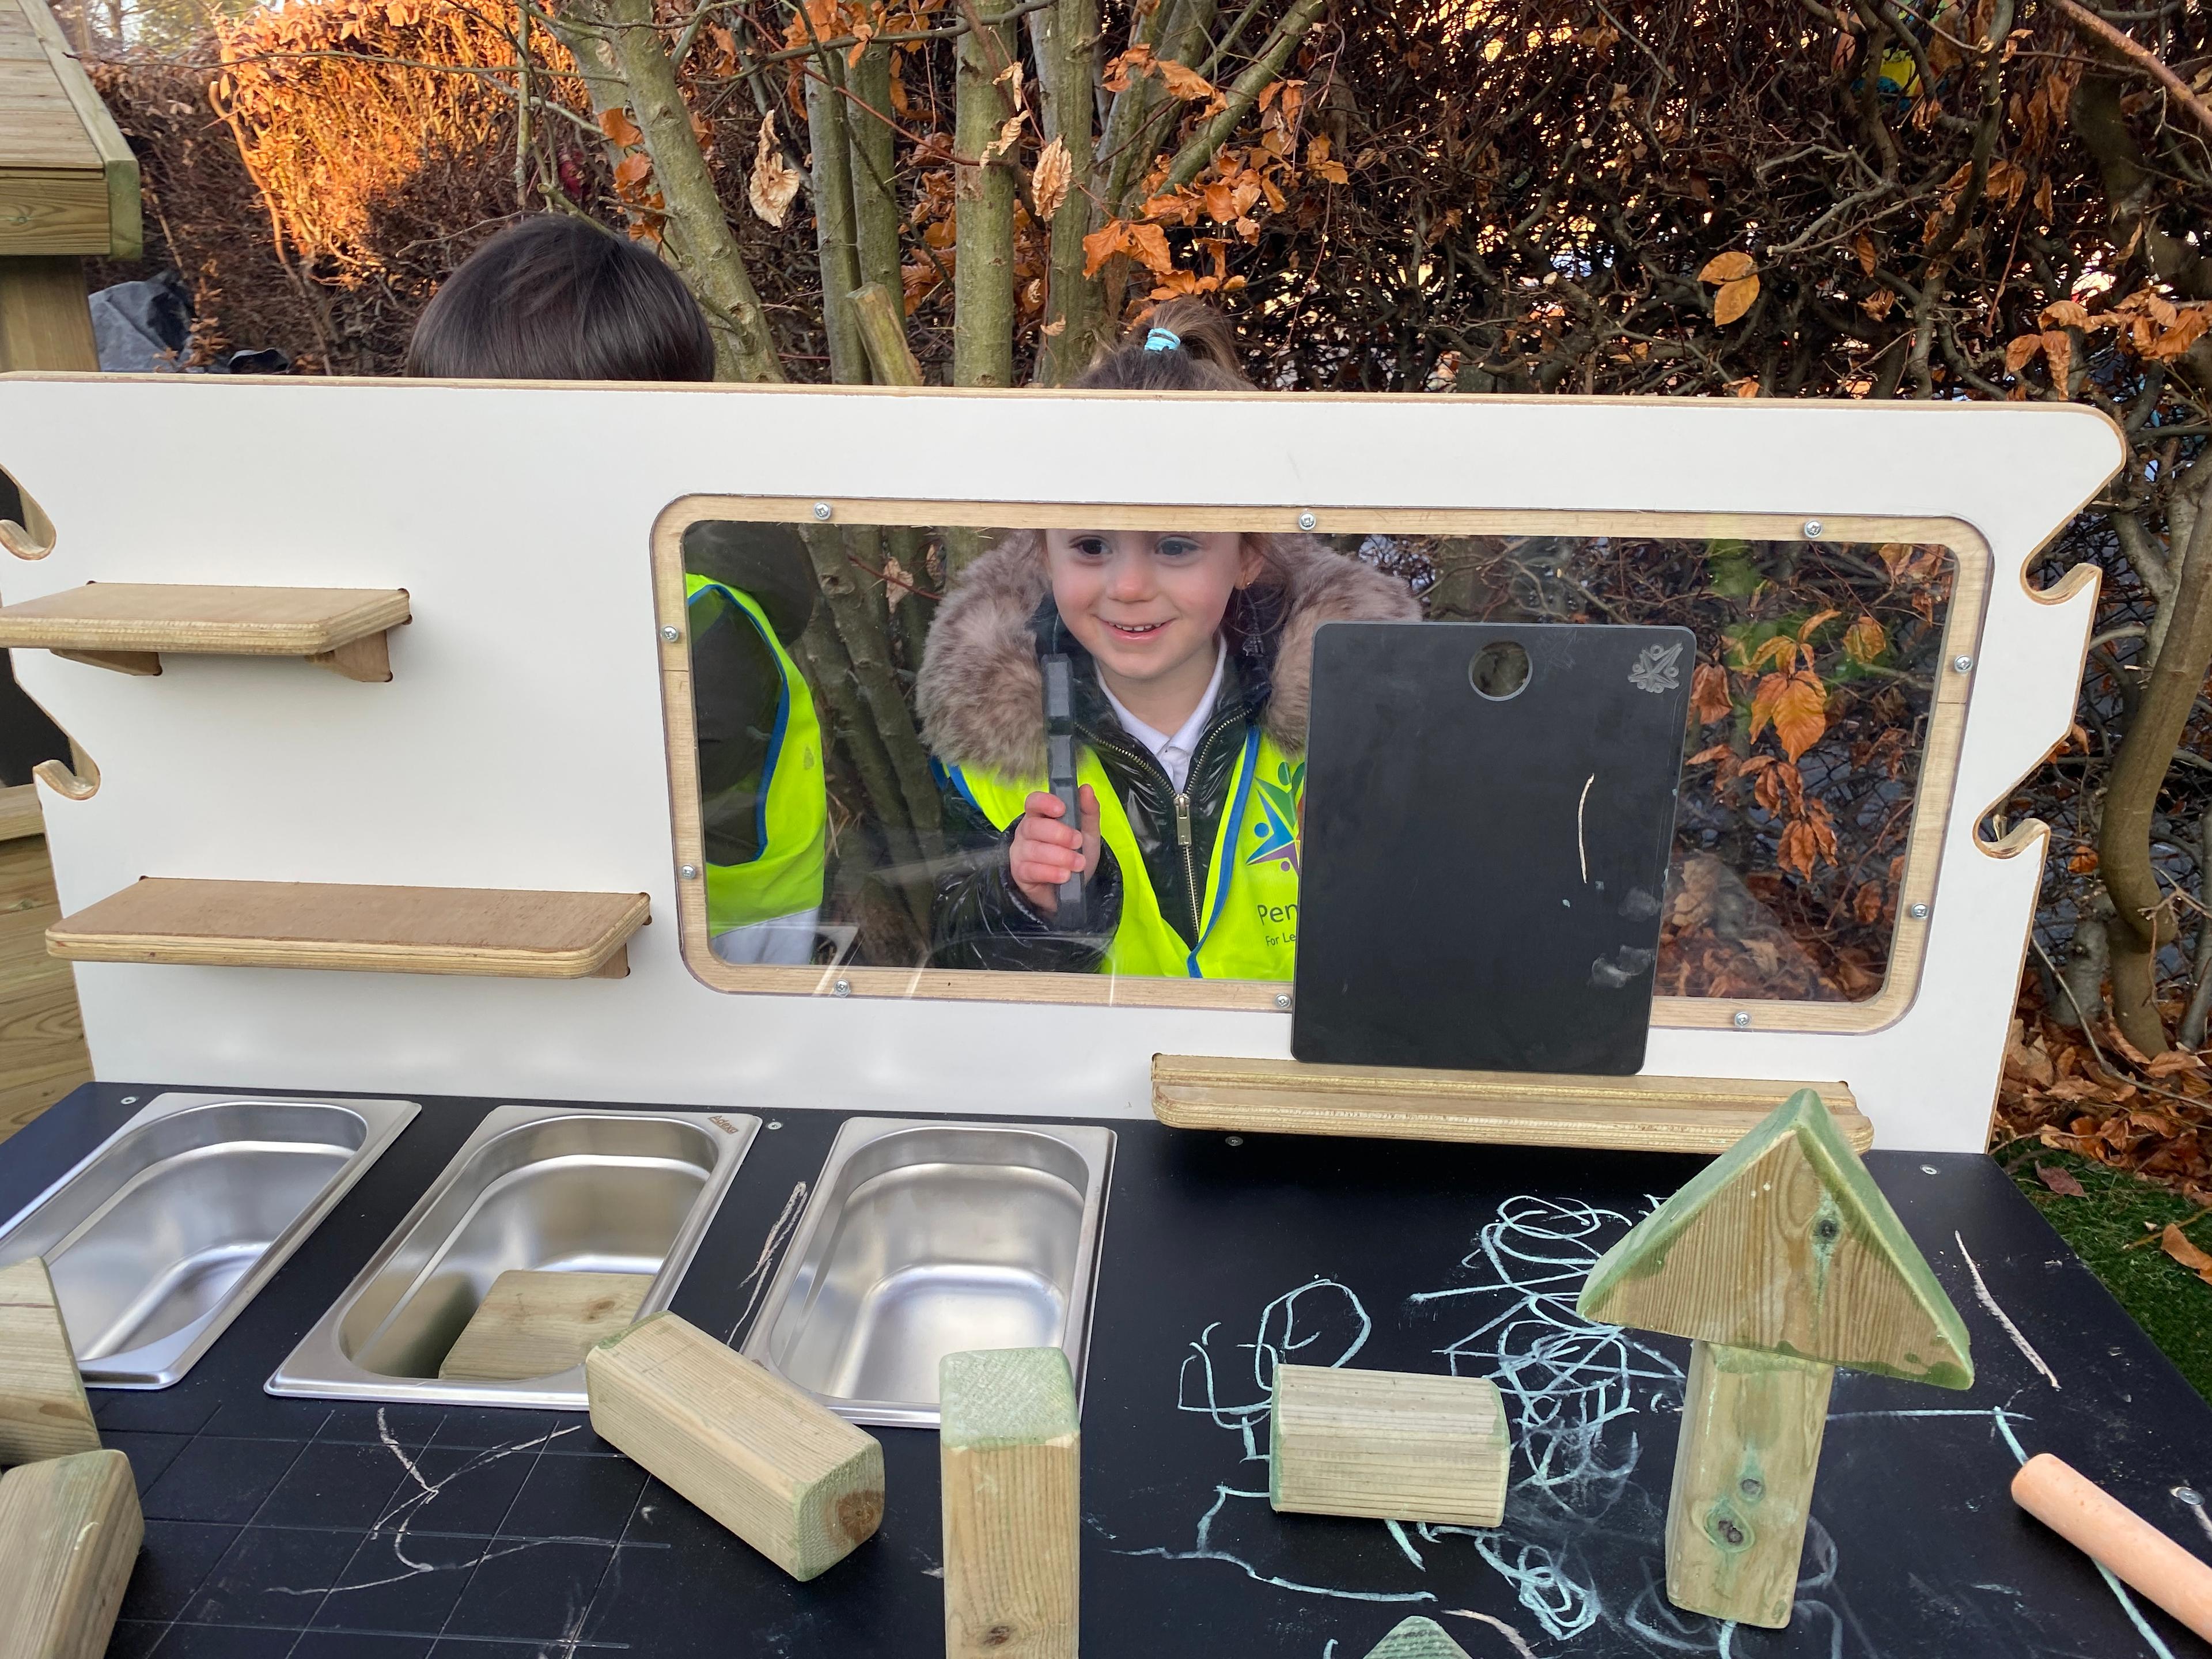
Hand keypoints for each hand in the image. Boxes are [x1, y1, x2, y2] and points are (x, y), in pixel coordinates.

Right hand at [1010, 785, 1100, 914]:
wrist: (1072, 889)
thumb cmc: (1075, 854)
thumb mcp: (1088, 832)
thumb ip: (1088, 811)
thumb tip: (1086, 788)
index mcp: (1040, 816)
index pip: (1033, 801)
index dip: (1045, 802)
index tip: (1061, 809)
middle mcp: (1026, 831)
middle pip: (1033, 826)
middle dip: (1059, 834)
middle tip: (1078, 842)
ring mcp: (1021, 852)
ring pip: (1033, 849)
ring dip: (1059, 856)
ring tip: (1078, 863)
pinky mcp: (1020, 873)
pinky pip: (1031, 870)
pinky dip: (1051, 872)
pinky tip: (1065, 876)